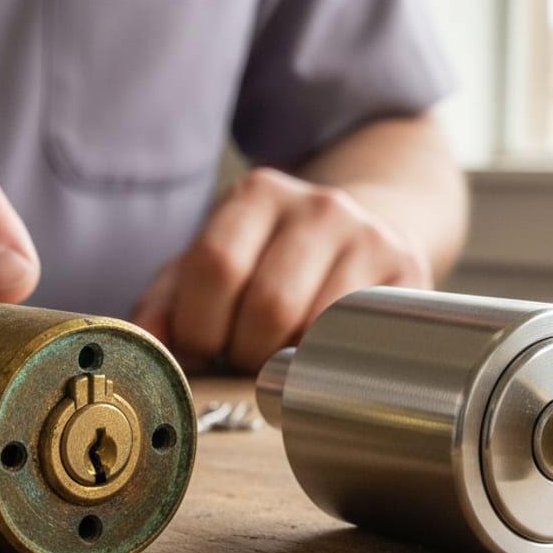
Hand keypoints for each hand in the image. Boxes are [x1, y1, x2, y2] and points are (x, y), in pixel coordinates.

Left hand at [131, 168, 431, 372]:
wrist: (370, 234)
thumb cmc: (277, 261)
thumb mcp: (218, 263)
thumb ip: (170, 299)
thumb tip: (146, 341)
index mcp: (259, 193)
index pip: (216, 267)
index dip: (200, 327)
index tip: (203, 347)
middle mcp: (319, 205)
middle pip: (266, 304)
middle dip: (244, 349)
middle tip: (245, 355)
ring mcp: (370, 238)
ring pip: (313, 326)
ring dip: (288, 360)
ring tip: (282, 352)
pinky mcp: (407, 275)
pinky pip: (354, 338)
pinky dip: (326, 360)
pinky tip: (318, 352)